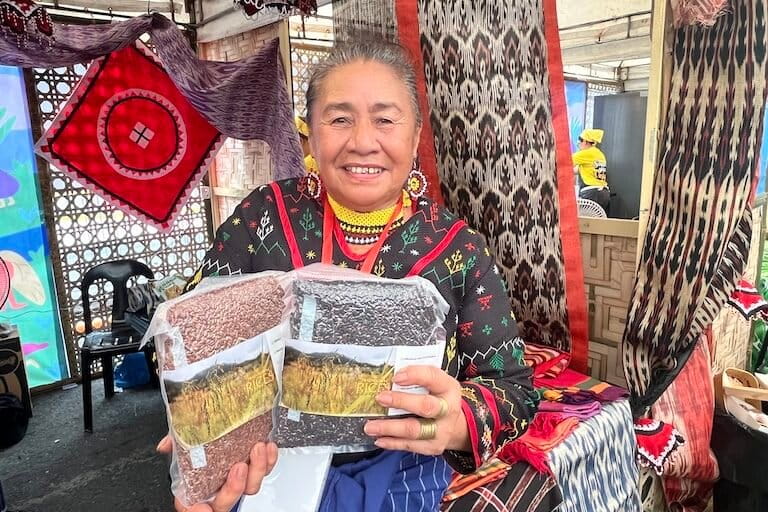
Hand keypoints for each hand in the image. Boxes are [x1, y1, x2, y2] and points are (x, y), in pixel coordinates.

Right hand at [156, 436, 278, 511]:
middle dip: (235, 487)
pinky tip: (269, 447)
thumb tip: (165, 444)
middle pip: (226, 502)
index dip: (197, 510)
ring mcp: (237, 482)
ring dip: (257, 470)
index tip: (202, 508)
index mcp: (196, 489)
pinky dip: (269, 461)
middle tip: (238, 466)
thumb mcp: (184, 442)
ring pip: (250, 488)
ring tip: (257, 449)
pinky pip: (264, 472)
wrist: (224, 430)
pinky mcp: (254, 471)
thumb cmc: (201, 442)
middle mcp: (217, 491)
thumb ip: (176, 445)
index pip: (193, 507)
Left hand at [363, 365, 469, 455]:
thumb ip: (416, 377)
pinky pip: (410, 446)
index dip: (415, 376)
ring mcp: (442, 431)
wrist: (455, 425)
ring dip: (390, 428)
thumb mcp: (433, 383)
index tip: (395, 377)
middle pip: (426, 406)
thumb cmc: (437, 398)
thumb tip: (389, 378)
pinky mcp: (433, 447)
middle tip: (380, 398)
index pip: (433, 377)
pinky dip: (392, 442)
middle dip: (401, 401)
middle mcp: (448, 410)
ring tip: (370, 426)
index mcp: (448, 387)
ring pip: (415, 430)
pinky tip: (379, 438)